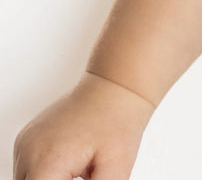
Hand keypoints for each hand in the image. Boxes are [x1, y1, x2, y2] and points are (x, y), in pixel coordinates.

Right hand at [13, 72, 154, 179]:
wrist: (117, 87)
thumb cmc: (119, 121)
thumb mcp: (116, 170)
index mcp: (47, 162)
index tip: (79, 179)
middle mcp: (28, 152)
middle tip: (83, 173)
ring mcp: (25, 143)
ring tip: (79, 168)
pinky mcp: (28, 139)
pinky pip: (28, 169)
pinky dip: (45, 174)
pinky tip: (71, 163)